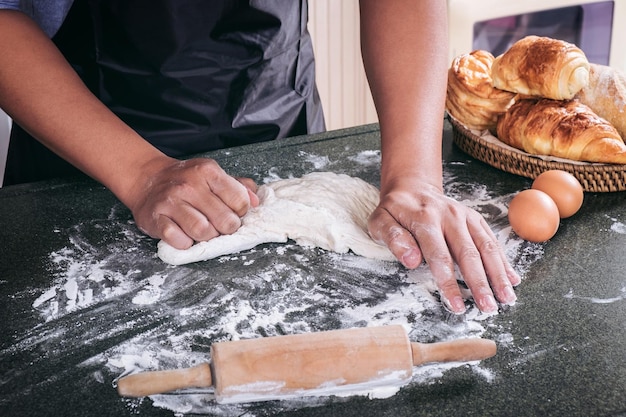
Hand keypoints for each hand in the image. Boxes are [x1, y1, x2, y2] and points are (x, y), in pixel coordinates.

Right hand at [127, 156, 258, 249]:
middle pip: (225, 220)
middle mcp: (189, 185)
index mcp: (208, 171)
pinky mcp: (155, 219)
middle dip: (226, 228)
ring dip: (207, 237)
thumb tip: (256, 202)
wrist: (147, 179)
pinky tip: (183, 234)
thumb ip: (238, 187)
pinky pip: (178, 240)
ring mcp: (171, 202)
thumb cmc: (187, 181)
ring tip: (202, 231)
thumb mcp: (214, 175)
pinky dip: (184, 243)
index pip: (240, 201)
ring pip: (203, 232)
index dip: (240, 212)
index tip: (232, 212)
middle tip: (219, 226)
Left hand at [368, 179, 520, 313]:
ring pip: (486, 247)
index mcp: (425, 219)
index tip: (457, 306)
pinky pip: (491, 240)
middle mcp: (449, 216)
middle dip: (480, 283)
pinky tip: (512, 279)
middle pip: (468, 253)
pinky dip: (503, 261)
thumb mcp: (380, 222)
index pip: (439, 256)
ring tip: (507, 299)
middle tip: (488, 308)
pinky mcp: (475, 218)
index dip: (449, 283)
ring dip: (498, 274)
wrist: (412, 187)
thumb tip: (411, 261)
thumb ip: (393, 239)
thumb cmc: (394, 211)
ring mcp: (465, 216)